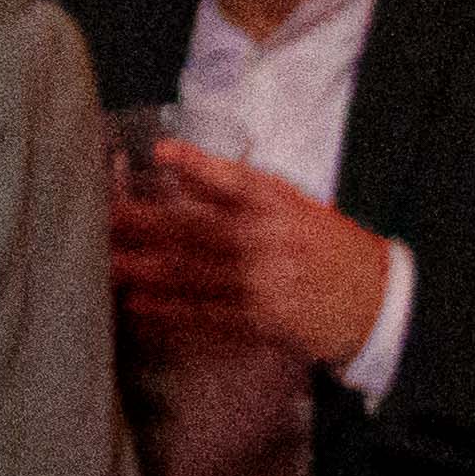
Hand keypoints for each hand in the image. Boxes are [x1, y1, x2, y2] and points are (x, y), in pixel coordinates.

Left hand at [109, 135, 401, 373]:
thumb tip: (176, 169)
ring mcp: (262, 286)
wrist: (374, 303)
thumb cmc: (325, 245)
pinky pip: (205, 317)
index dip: (198, 165)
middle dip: (143, 224)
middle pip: (197, 229)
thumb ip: (239, 189)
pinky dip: (169, 313)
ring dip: (144, 271)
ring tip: (105, 265)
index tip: (160, 152)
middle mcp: (269, 243)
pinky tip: (138, 307)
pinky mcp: (259, 324)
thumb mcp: (294, 204)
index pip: (236, 180)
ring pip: (192, 276)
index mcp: (279, 207)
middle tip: (100, 218)